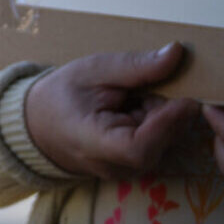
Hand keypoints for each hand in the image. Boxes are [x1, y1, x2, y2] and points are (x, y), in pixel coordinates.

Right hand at [24, 45, 201, 180]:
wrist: (37, 123)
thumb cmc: (62, 94)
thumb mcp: (93, 70)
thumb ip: (135, 66)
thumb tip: (177, 52)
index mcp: (94, 144)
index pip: (140, 147)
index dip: (167, 123)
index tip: (186, 97)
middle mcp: (113, 166)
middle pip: (161, 142)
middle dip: (168, 111)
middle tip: (149, 86)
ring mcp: (125, 172)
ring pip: (165, 144)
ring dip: (163, 117)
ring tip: (136, 98)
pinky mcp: (134, 168)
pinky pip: (159, 145)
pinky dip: (157, 124)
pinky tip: (136, 110)